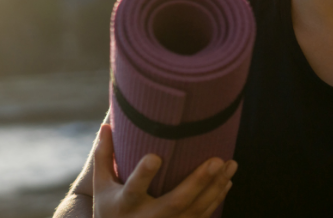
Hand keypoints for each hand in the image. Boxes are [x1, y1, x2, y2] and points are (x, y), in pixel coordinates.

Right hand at [92, 124, 235, 217]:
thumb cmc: (110, 209)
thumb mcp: (102, 186)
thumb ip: (104, 156)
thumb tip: (106, 124)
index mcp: (125, 204)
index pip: (134, 188)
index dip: (144, 175)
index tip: (155, 157)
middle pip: (176, 202)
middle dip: (197, 182)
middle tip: (215, 161)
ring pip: (196, 210)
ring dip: (215, 188)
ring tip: (230, 164)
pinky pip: (203, 216)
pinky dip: (217, 198)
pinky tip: (227, 181)